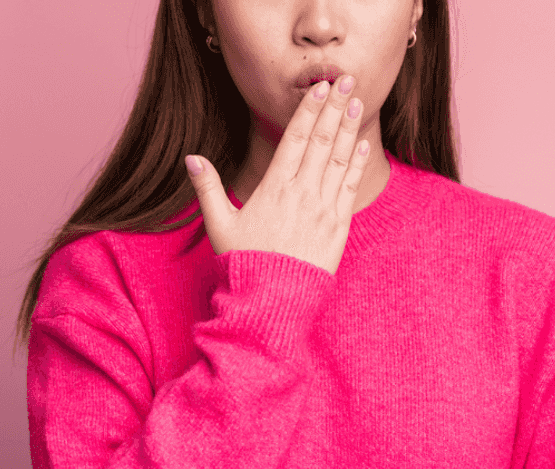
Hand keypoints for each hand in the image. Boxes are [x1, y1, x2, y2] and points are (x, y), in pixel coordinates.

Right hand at [185, 76, 370, 275]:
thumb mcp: (219, 225)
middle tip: (347, 80)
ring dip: (349, 129)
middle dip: (334, 108)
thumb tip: (191, 158)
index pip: (295, 138)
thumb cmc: (245, 264)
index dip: (309, 109)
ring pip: (339, 159)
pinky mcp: (338, 226)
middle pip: (321, 140)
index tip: (320, 87)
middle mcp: (301, 193)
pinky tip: (363, 145)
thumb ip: (208, 188)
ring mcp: (322, 209)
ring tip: (357, 103)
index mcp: (273, 187)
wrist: (272, 301)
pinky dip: (357, 164)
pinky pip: (350, 187)